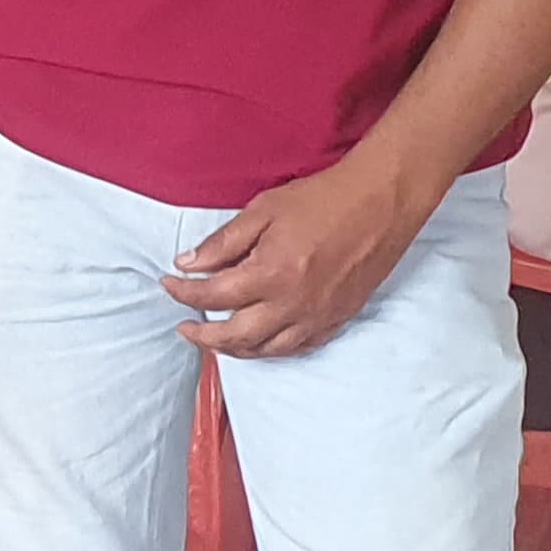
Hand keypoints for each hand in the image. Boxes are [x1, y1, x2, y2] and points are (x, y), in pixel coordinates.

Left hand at [163, 152, 435, 358]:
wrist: (381, 201)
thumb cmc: (324, 199)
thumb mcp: (263, 211)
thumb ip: (222, 243)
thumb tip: (188, 264)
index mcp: (270, 275)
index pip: (212, 296)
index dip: (182, 292)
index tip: (169, 282)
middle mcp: (292, 305)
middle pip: (234, 337)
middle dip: (202, 335)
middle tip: (184, 325)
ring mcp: (317, 317)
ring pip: (265, 351)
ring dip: (233, 349)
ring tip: (215, 338)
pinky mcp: (337, 319)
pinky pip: (297, 348)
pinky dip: (271, 350)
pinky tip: (259, 341)